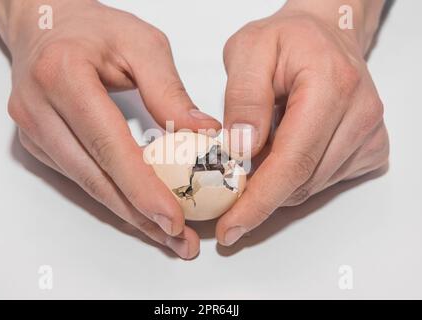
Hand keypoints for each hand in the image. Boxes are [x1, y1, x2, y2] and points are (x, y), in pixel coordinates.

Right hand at [0, 0, 220, 257]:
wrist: (46, 24)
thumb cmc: (94, 28)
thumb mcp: (142, 44)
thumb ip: (170, 91)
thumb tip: (204, 135)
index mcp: (64, 75)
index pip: (108, 144)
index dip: (142, 187)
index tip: (172, 218)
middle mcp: (39, 109)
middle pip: (95, 177)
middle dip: (140, 215)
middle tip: (179, 240)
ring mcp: (34, 130)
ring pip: (87, 186)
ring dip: (129, 214)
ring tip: (168, 234)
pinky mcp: (38, 143)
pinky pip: (81, 179)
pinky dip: (114, 197)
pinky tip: (141, 210)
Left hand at [217, 2, 388, 245]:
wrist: (324, 35)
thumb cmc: (286, 40)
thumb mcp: (248, 51)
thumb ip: (244, 98)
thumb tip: (242, 149)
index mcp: (331, 86)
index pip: (292, 162)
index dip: (258, 201)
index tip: (231, 227)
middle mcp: (360, 114)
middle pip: (302, 181)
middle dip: (259, 194)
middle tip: (228, 183)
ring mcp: (369, 134)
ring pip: (310, 187)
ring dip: (276, 181)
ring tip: (261, 146)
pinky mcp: (371, 148)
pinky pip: (324, 182)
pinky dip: (295, 176)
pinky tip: (286, 147)